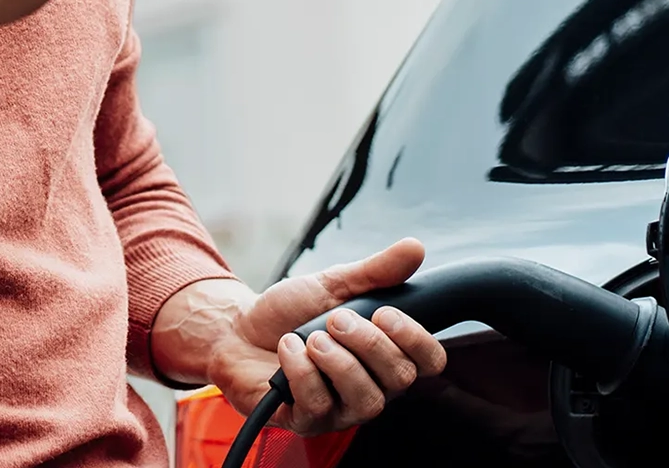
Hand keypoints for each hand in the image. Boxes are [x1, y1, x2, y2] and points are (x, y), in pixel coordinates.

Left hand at [169, 240, 446, 436]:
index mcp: (385, 354)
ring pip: (365, 399)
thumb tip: (416, 247)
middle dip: (368, 343)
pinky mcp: (308, 421)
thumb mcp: (335, 283)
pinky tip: (288, 348)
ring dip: (337, 360)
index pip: (430, 362)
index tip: (384, 313)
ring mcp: (341, 409)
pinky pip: (318, 404)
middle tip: (335, 318)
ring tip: (311, 336)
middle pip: (400, 379)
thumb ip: (376, 271)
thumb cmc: (292, 311)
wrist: (238, 329)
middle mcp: (372, 386)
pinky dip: (301, 369)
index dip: (417, 340)